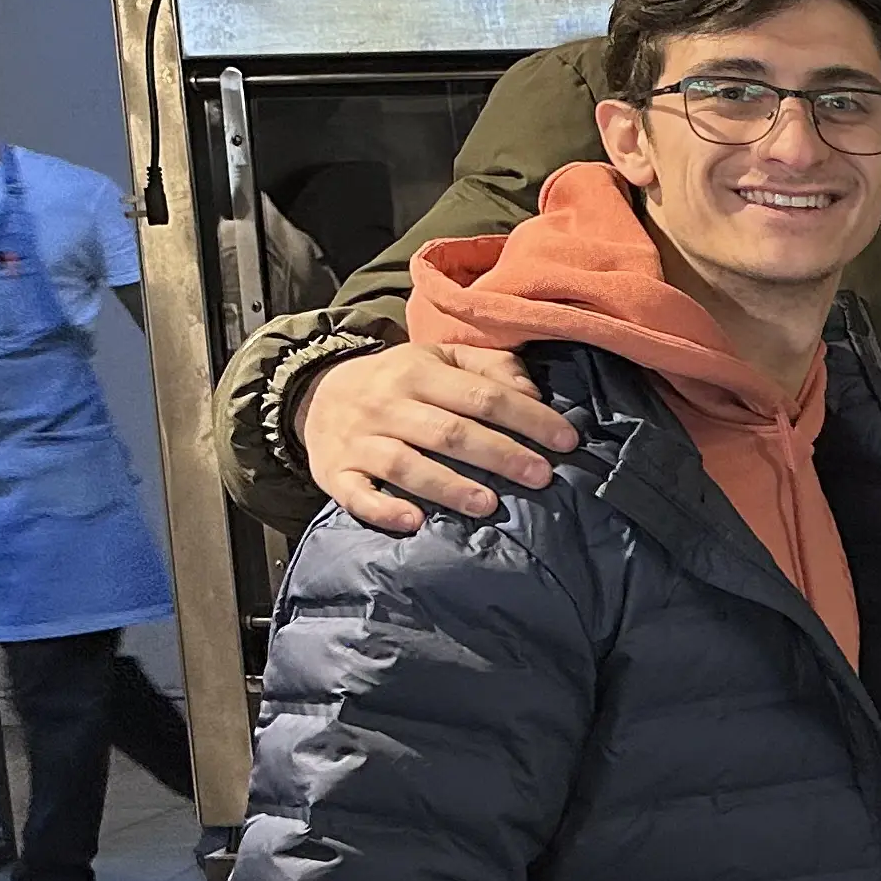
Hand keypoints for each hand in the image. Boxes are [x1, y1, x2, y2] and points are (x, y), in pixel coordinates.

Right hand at [299, 340, 582, 532]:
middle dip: (499, 454)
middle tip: (541, 476)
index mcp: (418, 371)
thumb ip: (489, 367)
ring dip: (448, 485)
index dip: (527, 418)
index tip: (565, 441)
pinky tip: (414, 522)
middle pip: (449, 431)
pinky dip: (383, 509)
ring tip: (489, 505)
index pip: (482, 396)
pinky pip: (356, 494)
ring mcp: (359, 441)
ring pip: (405, 464)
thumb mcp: (440, 358)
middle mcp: (387, 404)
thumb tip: (532, 393)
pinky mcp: (334, 474)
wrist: (315, 392)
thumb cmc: (398, 380)